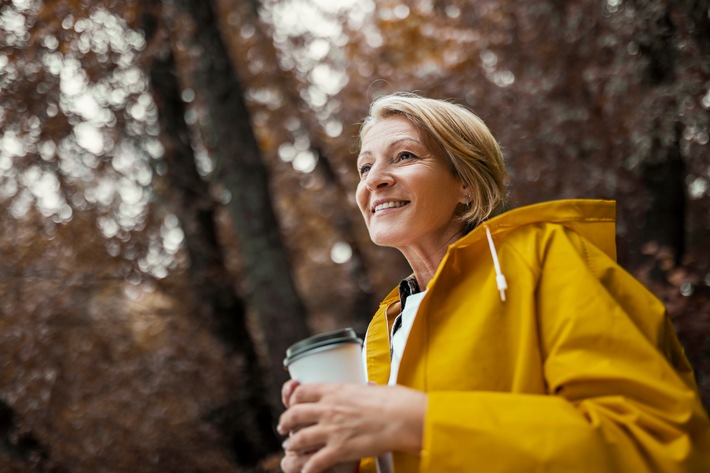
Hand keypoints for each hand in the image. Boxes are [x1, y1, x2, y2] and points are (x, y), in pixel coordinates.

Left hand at [277, 383, 425, 472]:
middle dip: (285, 422)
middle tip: (283, 427)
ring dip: (292, 445)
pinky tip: (306, 471)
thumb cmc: (391, 401)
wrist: (401, 416)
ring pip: (299, 439)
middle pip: (294, 414)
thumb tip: (360, 391)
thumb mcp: (366, 388)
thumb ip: (354, 392)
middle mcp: (328, 409)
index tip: (292, 404)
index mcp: (334, 391)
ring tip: (290, 447)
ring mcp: (331, 430)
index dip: (293, 399)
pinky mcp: (339, 450)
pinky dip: (307, 469)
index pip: (301, 392)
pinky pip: (314, 462)